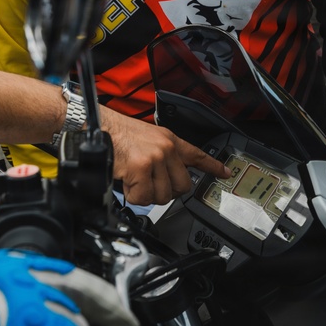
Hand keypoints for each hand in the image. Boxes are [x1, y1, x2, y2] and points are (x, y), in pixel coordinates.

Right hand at [101, 107, 230, 204]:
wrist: (100, 128)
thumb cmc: (120, 135)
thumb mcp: (149, 139)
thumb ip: (165, 155)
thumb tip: (170, 177)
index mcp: (170, 140)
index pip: (198, 155)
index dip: (214, 167)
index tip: (225, 173)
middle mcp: (167, 149)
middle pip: (182, 187)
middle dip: (166, 191)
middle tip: (150, 183)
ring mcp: (155, 159)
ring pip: (162, 196)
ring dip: (146, 194)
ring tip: (135, 179)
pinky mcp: (141, 169)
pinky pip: (143, 198)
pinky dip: (133, 196)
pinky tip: (128, 183)